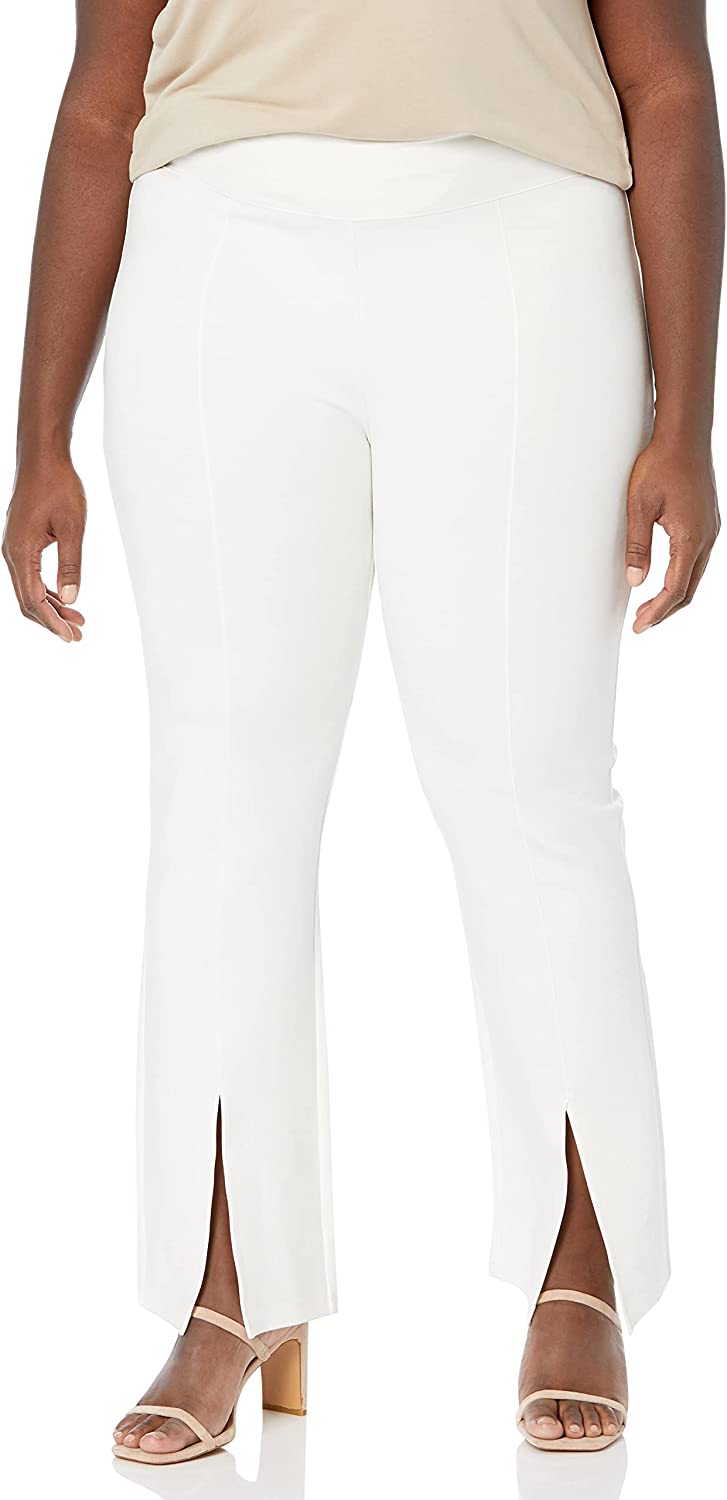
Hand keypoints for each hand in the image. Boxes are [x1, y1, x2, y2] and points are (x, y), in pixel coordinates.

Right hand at [3, 454, 86, 641]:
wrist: (42, 458)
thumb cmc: (58, 487)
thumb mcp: (72, 528)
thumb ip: (71, 566)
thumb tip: (72, 599)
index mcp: (21, 552)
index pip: (34, 600)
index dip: (53, 622)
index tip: (71, 637)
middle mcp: (12, 553)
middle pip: (28, 600)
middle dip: (52, 621)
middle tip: (78, 635)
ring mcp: (15, 547)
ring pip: (29, 589)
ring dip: (52, 607)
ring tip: (77, 620)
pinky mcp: (22, 542)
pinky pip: (31, 575)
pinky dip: (47, 590)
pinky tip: (65, 598)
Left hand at [625, 437, 719, 632]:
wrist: (684, 437)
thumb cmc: (661, 465)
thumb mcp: (639, 507)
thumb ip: (637, 546)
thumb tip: (634, 580)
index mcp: (691, 538)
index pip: (675, 589)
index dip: (656, 612)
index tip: (639, 626)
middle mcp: (707, 538)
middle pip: (689, 589)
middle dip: (665, 610)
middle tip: (641, 623)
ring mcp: (711, 530)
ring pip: (695, 575)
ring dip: (673, 594)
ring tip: (650, 606)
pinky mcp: (708, 522)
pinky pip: (698, 560)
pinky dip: (682, 576)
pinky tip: (666, 577)